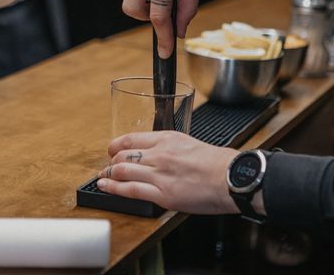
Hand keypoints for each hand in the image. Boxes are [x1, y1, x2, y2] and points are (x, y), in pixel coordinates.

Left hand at [97, 131, 239, 213]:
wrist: (230, 178)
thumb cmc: (217, 163)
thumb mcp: (189, 143)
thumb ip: (169, 147)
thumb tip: (156, 153)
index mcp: (167, 139)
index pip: (131, 139)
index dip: (115, 145)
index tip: (112, 150)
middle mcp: (160, 154)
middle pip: (123, 155)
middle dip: (111, 161)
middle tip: (108, 166)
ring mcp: (160, 175)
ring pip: (122, 170)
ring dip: (108, 174)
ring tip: (103, 177)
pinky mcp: (163, 195)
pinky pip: (131, 190)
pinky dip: (114, 188)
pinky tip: (105, 187)